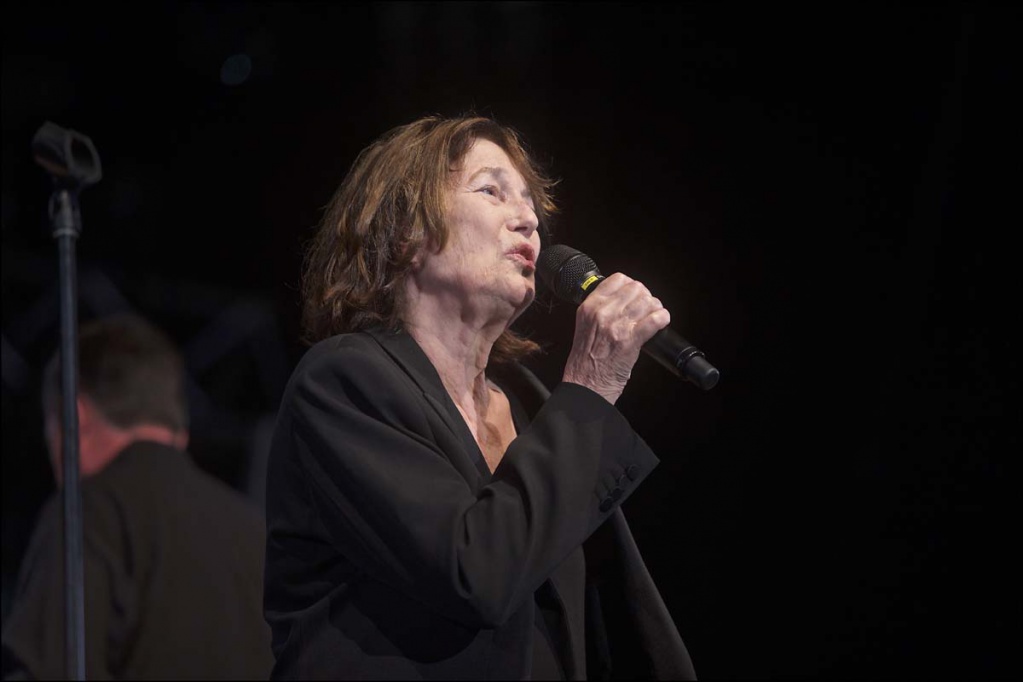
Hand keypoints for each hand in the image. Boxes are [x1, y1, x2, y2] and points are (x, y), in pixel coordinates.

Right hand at [562, 273, 670, 403]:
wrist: (585, 384)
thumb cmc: (584, 361)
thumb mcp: (584, 326)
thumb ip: (598, 310)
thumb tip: (622, 300)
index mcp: (589, 307)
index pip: (617, 279)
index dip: (631, 285)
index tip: (635, 295)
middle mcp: (602, 313)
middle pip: (636, 288)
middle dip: (645, 296)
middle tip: (646, 308)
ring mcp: (617, 325)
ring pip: (647, 302)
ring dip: (655, 308)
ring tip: (654, 316)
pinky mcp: (631, 340)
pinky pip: (655, 319)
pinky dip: (662, 319)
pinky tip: (661, 323)